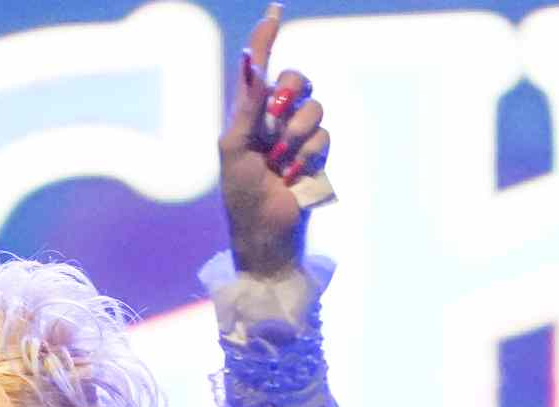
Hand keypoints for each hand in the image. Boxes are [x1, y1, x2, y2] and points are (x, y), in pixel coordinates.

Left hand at [219, 4, 329, 275]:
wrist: (264, 233)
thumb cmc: (240, 195)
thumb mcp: (235, 148)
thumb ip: (248, 106)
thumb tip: (253, 63)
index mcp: (248, 115)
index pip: (261, 69)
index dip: (267, 39)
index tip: (275, 10)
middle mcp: (274, 120)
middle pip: (298, 79)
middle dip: (291, 95)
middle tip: (275, 121)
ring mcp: (298, 137)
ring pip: (315, 109)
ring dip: (296, 137)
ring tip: (280, 165)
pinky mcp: (317, 155)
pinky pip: (324, 137)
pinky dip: (307, 157)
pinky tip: (293, 177)